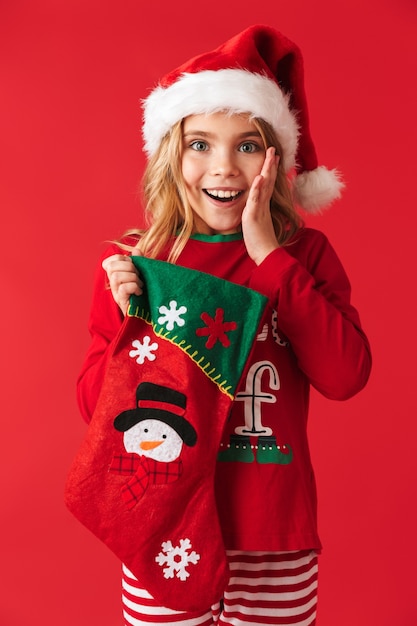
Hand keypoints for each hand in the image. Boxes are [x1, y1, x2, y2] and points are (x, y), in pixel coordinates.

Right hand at [102, 254, 142, 315]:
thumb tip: (136, 250)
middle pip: (112, 267)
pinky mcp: (121, 301)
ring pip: (116, 276)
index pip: (109, 261)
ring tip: (140, 285)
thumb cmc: (146, 293)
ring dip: (132, 278)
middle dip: (129, 267)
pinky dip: (134, 287)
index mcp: (116, 275)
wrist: (149, 313)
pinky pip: (123, 288)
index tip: (132, 264)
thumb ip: (139, 262)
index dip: (120, 259)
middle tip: (139, 276)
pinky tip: (139, 292)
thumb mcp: (143, 275)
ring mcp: (116, 293)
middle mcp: (113, 284)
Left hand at [241, 146, 279, 265]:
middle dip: (271, 164)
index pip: (267, 184)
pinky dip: (258, 188)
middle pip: (269, 180)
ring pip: (264, 186)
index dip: (270, 171)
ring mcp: (260, 209)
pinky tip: (259, 178)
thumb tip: (254, 208)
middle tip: (274, 150)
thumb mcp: (257, 223)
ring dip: (267, 170)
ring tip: (270, 156)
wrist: (266, 253)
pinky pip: (256, 200)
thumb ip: (256, 213)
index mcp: (263, 206)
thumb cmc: (261, 242)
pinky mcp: (254, 216)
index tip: (273, 158)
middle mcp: (264, 205)